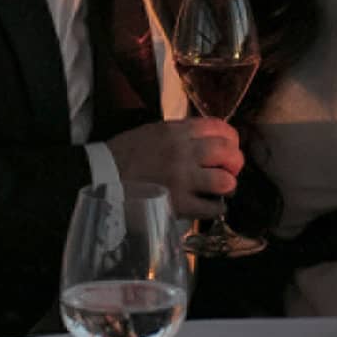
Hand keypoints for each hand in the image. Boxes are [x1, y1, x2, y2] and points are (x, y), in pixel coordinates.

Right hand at [107, 118, 242, 218]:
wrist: (101, 178)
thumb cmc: (126, 154)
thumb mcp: (153, 132)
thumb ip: (180, 133)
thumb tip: (206, 138)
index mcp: (176, 131)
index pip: (218, 127)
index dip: (231, 137)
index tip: (230, 146)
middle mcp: (183, 152)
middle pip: (227, 152)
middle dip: (235, 161)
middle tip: (231, 169)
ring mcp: (182, 180)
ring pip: (225, 181)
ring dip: (227, 185)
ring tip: (221, 188)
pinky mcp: (178, 205)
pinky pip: (211, 209)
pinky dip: (215, 208)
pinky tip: (209, 206)